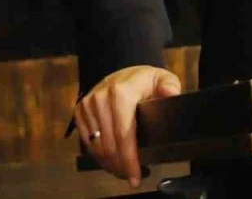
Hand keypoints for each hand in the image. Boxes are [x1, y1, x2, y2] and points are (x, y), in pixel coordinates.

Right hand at [75, 65, 182, 187]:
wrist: (122, 73)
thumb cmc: (144, 81)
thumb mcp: (162, 79)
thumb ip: (169, 86)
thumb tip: (171, 94)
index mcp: (122, 91)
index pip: (124, 133)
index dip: (129, 158)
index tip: (136, 177)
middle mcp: (101, 97)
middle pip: (109, 145)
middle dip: (122, 166)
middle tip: (133, 176)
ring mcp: (88, 104)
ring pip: (97, 148)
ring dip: (111, 164)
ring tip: (125, 169)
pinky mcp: (80, 111)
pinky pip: (87, 143)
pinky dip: (99, 156)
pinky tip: (112, 160)